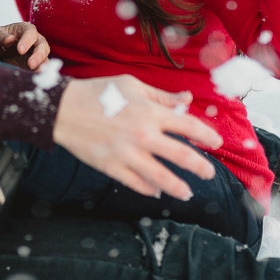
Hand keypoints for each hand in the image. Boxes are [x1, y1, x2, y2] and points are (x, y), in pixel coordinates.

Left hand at [0, 22, 49, 69]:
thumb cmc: (0, 38)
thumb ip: (2, 36)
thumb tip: (10, 40)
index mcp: (26, 30)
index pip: (30, 33)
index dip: (27, 41)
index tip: (20, 50)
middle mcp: (35, 40)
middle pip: (42, 46)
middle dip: (38, 55)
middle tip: (30, 64)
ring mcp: (37, 53)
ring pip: (45, 58)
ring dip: (42, 65)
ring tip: (37, 73)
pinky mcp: (36, 64)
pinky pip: (40, 68)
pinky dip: (39, 72)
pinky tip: (35, 77)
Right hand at [52, 76, 223, 199]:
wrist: (62, 110)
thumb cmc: (97, 92)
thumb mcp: (131, 86)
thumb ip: (161, 96)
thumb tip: (187, 99)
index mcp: (150, 112)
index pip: (188, 126)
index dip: (206, 135)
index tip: (216, 142)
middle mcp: (142, 135)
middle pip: (181, 156)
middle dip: (200, 167)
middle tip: (209, 173)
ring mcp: (127, 154)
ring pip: (161, 178)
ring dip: (179, 187)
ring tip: (188, 193)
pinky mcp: (112, 167)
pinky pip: (136, 183)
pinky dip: (150, 190)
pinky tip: (158, 191)